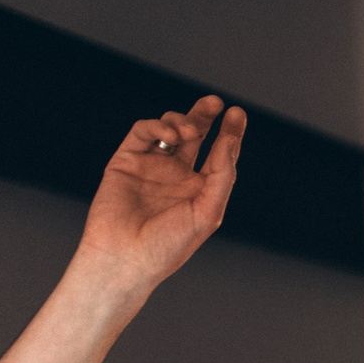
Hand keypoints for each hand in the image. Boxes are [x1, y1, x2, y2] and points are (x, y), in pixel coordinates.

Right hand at [73, 94, 246, 294]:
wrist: (125, 259)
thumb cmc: (169, 245)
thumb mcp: (207, 212)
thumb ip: (222, 175)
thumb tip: (230, 140)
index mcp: (198, 190)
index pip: (218, 155)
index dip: (229, 133)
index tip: (238, 115)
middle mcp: (175, 176)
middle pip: (193, 135)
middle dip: (205, 115)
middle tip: (216, 103)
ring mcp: (150, 166)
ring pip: (169, 129)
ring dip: (182, 122)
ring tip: (189, 132)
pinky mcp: (126, 160)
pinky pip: (143, 132)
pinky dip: (158, 126)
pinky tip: (171, 134)